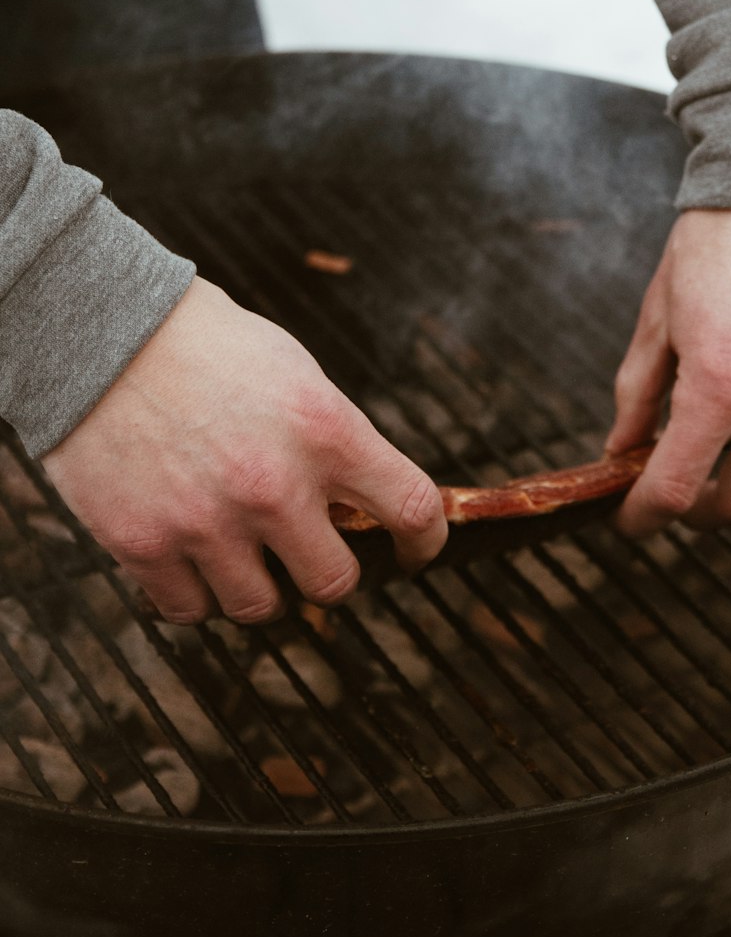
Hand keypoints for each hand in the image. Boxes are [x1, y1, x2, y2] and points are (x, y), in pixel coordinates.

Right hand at [42, 278, 446, 622]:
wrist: (100, 327)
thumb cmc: (203, 343)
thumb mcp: (294, 372)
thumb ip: (331, 439)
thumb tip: (359, 500)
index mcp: (326, 429)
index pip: (411, 508)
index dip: (424, 542)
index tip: (414, 552)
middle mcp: (274, 485)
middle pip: (335, 582)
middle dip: (328, 572)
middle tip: (309, 555)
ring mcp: (208, 521)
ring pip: (261, 607)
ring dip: (259, 586)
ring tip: (240, 551)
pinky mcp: (144, 544)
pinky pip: (190, 609)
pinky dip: (194, 591)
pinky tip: (189, 555)